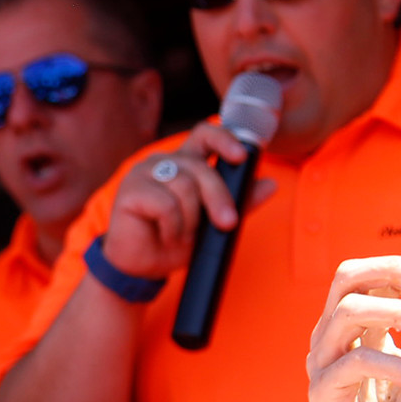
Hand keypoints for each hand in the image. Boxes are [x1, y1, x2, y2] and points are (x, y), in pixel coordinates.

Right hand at [99, 122, 276, 280]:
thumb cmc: (174, 241)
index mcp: (184, 163)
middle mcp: (163, 162)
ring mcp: (143, 173)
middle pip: (200, 168)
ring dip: (190, 220)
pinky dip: (172, 227)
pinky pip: (165, 205)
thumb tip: (271, 184)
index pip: (204, 135)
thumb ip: (240, 202)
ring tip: (180, 235)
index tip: (240, 156)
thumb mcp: (214, 223)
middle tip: (227, 223)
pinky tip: (165, 235)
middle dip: (218, 197)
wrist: (142, 267)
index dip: (224, 139)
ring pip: (184, 187)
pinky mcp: (130, 191)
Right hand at [299, 257, 400, 401]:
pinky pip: (356, 365)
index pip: (373, 275)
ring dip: (398, 310)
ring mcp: (324, 363)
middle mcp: (332, 337)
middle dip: (396, 270)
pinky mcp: (323, 393)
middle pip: (348, 276)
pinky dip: (396, 366)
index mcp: (354, 328)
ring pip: (349, 311)